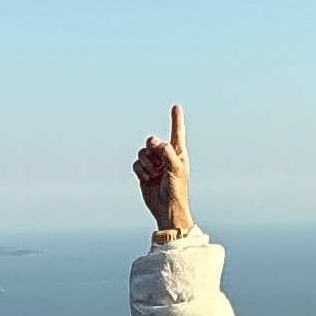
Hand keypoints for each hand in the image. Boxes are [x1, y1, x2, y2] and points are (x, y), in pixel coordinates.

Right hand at [133, 103, 194, 238]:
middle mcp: (165, 156)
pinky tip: (148, 179)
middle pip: (152, 141)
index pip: (177, 132)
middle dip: (152, 148)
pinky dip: (141, 171)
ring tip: (155, 174)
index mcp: (178, 153)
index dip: (176, 119)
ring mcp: (154, 164)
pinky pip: (136, 164)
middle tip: (157, 157)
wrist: (167, 208)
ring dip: (147, 163)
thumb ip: (167, 152)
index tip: (176, 107)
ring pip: (143, 153)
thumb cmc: (177, 190)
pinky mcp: (144, 172)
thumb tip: (155, 141)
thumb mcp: (177, 169)